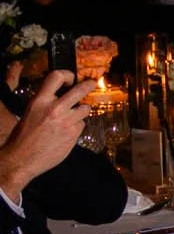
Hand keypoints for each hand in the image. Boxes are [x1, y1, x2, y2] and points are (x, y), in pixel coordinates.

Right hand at [0, 69, 90, 200]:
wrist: (22, 159)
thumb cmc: (23, 136)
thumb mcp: (31, 112)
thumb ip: (46, 102)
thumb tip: (62, 94)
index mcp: (39, 101)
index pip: (56, 77)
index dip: (67, 74)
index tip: (72, 77)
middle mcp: (55, 108)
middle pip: (80, 90)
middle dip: (88, 85)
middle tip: (92, 83)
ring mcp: (67, 121)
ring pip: (84, 109)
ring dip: (80, 112)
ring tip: (69, 118)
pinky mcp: (74, 134)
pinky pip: (81, 124)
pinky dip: (76, 127)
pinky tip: (65, 133)